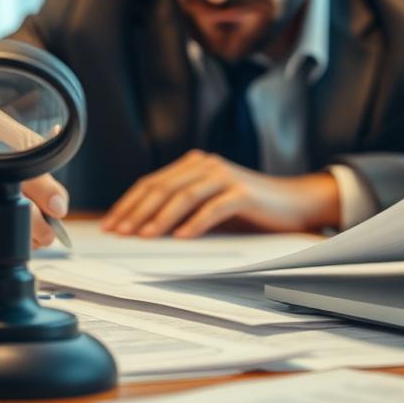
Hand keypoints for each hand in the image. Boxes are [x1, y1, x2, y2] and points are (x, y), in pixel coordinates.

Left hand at [100, 150, 339, 237]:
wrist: (293, 203)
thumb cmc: (247, 209)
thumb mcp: (208, 204)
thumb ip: (181, 207)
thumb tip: (140, 228)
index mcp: (194, 165)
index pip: (152, 183)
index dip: (128, 203)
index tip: (110, 224)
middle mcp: (206, 165)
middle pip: (162, 188)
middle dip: (136, 212)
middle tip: (119, 232)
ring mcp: (225, 176)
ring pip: (183, 196)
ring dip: (159, 218)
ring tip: (142, 236)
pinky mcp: (243, 193)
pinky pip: (213, 208)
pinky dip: (194, 223)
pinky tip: (180, 238)